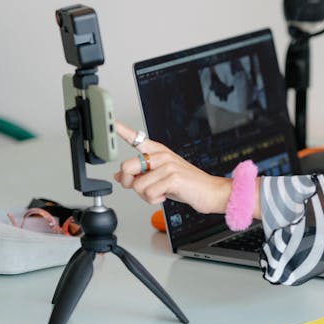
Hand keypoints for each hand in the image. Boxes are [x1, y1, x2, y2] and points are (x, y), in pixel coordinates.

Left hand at [114, 121, 231, 213]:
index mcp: (158, 152)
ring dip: (146, 196)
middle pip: (127, 166)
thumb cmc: (187, 185)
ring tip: (160, 193)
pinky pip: (148, 193)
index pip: (137, 138)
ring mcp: (167, 165)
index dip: (122, 131)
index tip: (113, 123)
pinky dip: (155, 200)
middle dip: (129, 182)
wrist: (211, 192)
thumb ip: (141, 175)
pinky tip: (165, 196)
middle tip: (143, 188)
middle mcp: (161, 155)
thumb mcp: (160, 178)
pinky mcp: (172, 177)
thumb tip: (119, 176)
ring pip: (137, 185)